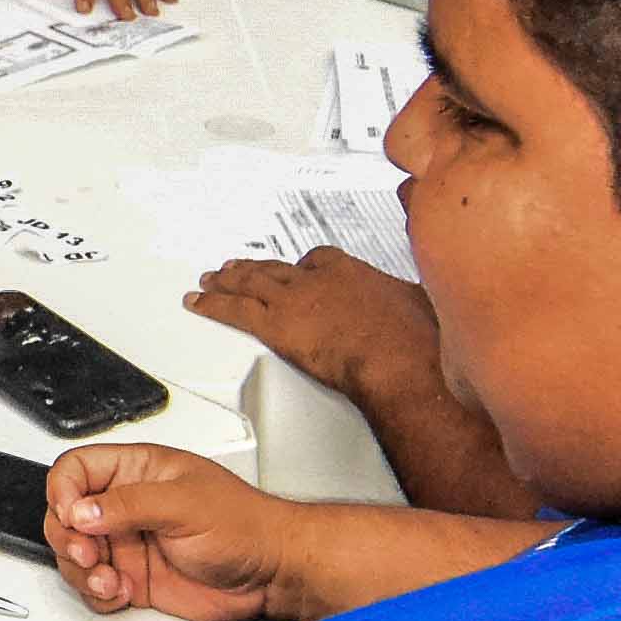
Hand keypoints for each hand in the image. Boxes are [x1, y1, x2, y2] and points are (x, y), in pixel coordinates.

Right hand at [43, 444, 300, 620]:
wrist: (270, 575)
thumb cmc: (245, 526)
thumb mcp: (185, 504)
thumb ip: (130, 504)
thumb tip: (82, 509)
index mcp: (137, 471)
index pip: (76, 469)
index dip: (63, 490)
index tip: (71, 514)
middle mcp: (126, 506)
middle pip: (65, 515)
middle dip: (67, 538)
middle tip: (88, 554)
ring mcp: (127, 543)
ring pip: (74, 554)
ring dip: (81, 571)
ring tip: (108, 579)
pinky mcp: (132, 578)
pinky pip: (94, 586)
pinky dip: (97, 594)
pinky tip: (120, 592)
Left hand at [187, 249, 434, 398]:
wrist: (400, 361)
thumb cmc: (417, 343)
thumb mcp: (423, 308)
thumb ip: (409, 305)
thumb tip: (418, 308)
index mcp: (352, 272)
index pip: (318, 259)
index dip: (305, 266)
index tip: (300, 269)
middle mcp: (317, 280)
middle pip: (277, 268)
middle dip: (256, 268)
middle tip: (238, 266)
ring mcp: (294, 300)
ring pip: (250, 283)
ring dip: (227, 281)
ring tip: (211, 278)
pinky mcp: (275, 325)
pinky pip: (234, 311)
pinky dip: (211, 305)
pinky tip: (197, 302)